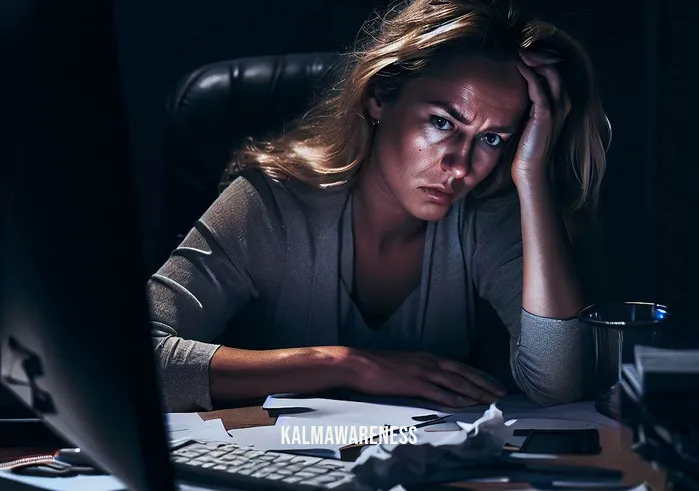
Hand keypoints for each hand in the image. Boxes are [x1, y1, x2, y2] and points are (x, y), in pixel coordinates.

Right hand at [346, 349, 506, 407]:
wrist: (357, 364)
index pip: (459, 366)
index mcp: (427, 356)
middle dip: (484, 383)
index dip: (478, 375)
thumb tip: (434, 381)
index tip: (492, 382)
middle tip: (501, 392)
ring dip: (476, 391)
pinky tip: (466, 405)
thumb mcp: (405, 363)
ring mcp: (421, 372)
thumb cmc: (377, 366)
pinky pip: (439, 393)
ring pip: (456, 383)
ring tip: (491, 399)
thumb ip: (421, 370)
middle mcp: (428, 361)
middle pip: (463, 373)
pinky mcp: (413, 383)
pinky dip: (455, 399)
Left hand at [512, 50, 570, 183]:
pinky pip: (539, 89)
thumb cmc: (525, 147)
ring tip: (521, 54)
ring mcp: (556, 108)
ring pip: (551, 74)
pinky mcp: (546, 115)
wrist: (529, 169)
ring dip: (535, 61)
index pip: (554, 72)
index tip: (524, 53)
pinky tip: (520, 68)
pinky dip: (530, 76)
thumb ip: (527, 103)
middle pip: (555, 68)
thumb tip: (512, 89)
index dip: (541, 60)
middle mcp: (562, 103)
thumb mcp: (526, 119)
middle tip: (522, 49)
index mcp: (558, 103)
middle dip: (539, 56)